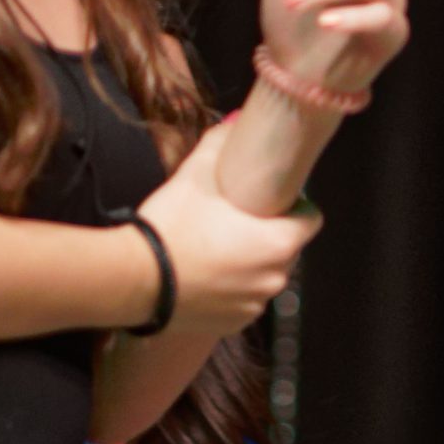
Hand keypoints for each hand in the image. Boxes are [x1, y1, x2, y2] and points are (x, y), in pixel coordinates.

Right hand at [132, 124, 320, 332]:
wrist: (132, 280)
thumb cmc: (169, 227)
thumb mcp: (194, 177)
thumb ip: (220, 146)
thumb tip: (236, 120)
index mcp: (279, 243)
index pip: (310, 219)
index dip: (295, 207)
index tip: (273, 201)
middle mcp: (276, 278)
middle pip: (285, 248)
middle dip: (267, 235)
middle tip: (234, 223)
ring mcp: (256, 304)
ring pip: (264, 276)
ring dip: (249, 264)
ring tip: (215, 249)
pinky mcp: (235, 323)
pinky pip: (243, 300)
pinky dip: (231, 289)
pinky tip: (206, 275)